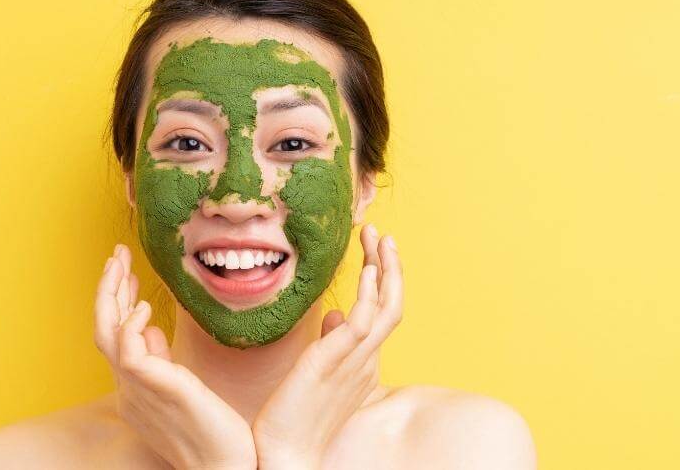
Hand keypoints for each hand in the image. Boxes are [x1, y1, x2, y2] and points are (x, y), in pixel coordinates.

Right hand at [94, 244, 256, 469]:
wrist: (225, 465)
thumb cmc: (210, 430)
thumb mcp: (181, 386)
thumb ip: (161, 358)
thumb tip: (150, 327)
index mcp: (134, 386)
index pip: (115, 335)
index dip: (118, 301)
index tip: (127, 273)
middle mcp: (128, 387)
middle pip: (103, 329)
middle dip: (108, 288)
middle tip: (116, 254)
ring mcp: (137, 389)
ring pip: (107, 334)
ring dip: (112, 293)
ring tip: (120, 263)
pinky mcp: (156, 389)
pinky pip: (128, 351)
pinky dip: (132, 324)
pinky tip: (145, 307)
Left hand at [251, 225, 403, 469]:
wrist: (287, 453)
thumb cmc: (297, 415)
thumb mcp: (318, 370)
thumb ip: (331, 341)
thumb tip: (334, 312)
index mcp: (362, 359)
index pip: (382, 310)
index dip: (383, 277)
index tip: (375, 248)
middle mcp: (365, 358)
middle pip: (392, 303)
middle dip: (390, 265)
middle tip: (381, 232)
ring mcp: (354, 361)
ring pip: (384, 308)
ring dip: (384, 269)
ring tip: (378, 237)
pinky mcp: (334, 364)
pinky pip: (361, 324)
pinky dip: (368, 295)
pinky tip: (366, 270)